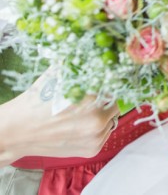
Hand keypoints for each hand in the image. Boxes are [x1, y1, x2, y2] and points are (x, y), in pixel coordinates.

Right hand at [0, 71, 118, 164]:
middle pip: (115, 103)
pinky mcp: (93, 150)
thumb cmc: (38, 101)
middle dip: (105, 99)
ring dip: (102, 115)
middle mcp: (97, 120)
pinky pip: (106, 133)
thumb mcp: (58, 75)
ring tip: (81, 113)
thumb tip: (96, 52)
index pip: (114, 86)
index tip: (102, 81)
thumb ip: (79, 65)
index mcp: (92, 99)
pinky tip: (79, 125)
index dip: (107, 82)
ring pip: (112, 119)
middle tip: (89, 99)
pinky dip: (97, 129)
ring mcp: (95, 137)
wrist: (18, 131)